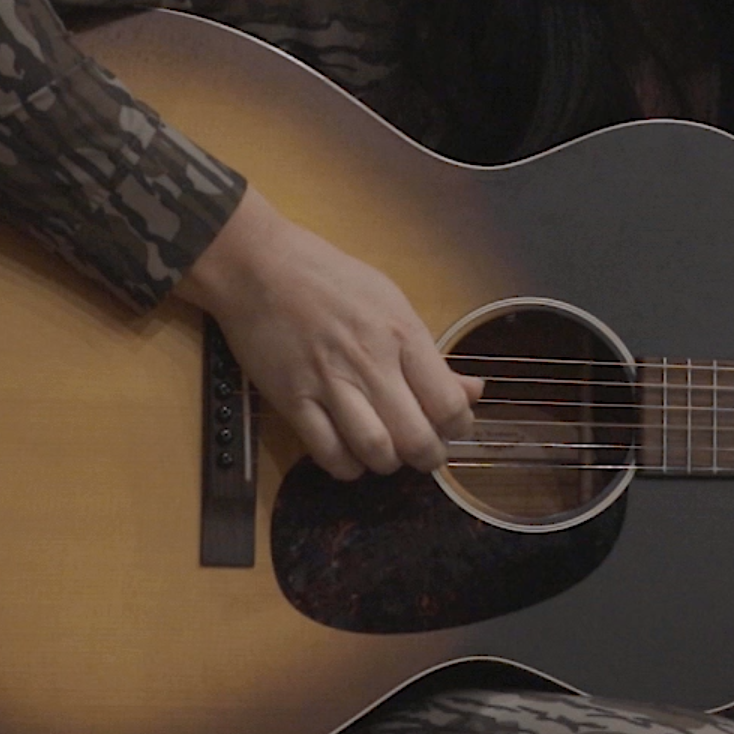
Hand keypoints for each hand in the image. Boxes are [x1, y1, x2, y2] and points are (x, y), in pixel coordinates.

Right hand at [174, 188, 482, 478]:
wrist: (259, 267)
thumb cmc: (331, 280)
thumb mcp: (392, 303)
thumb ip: (431, 355)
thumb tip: (474, 392)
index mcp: (402, 334)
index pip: (448, 404)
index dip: (458, 429)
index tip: (452, 429)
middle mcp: (370, 362)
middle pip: (416, 437)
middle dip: (428, 457)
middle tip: (424, 453)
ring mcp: (328, 383)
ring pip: (374, 451)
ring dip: (387, 463)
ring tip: (388, 453)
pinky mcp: (291, 399)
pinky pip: (327, 453)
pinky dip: (347, 466)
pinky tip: (351, 455)